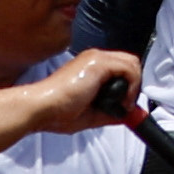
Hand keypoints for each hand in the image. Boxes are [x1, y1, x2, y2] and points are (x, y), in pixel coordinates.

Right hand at [22, 47, 142, 137]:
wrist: (40, 109)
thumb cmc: (56, 113)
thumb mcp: (90, 115)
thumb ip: (108, 112)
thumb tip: (126, 115)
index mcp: (90, 68)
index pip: (120, 68)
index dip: (128, 86)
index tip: (124, 105)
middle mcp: (94, 59)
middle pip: (129, 63)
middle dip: (134, 84)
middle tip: (126, 105)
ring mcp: (96, 58)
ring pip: (132, 64)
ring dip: (134, 86)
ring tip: (123, 105)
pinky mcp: (98, 62)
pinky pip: (128, 68)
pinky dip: (132, 85)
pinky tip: (122, 101)